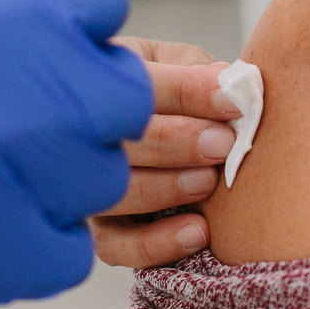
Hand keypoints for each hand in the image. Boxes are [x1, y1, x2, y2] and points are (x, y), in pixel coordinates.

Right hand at [0, 0, 150, 308]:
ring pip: (91, 182)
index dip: (74, 10)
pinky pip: (55, 253)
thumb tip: (24, 12)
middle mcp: (10, 103)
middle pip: (113, 98)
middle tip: (35, 104)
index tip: (52, 27)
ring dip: (58, 169)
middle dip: (80, 96)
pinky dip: (34, 236)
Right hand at [89, 36, 241, 267]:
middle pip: (116, 140)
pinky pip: (114, 246)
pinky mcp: (95, 228)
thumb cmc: (176, 90)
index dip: (186, 91)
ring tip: (208, 182)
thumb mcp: (183, 63)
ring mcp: (81, 183)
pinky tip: (197, 230)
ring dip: (166, 188)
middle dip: (176, 142)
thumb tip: (230, 84)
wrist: (168, 135)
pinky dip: (156, 242)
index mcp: (98, 74)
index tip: (231, 100)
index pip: (135, 83)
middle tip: (222, 144)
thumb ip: (201, 71)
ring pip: (113, 192)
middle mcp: (78, 130)